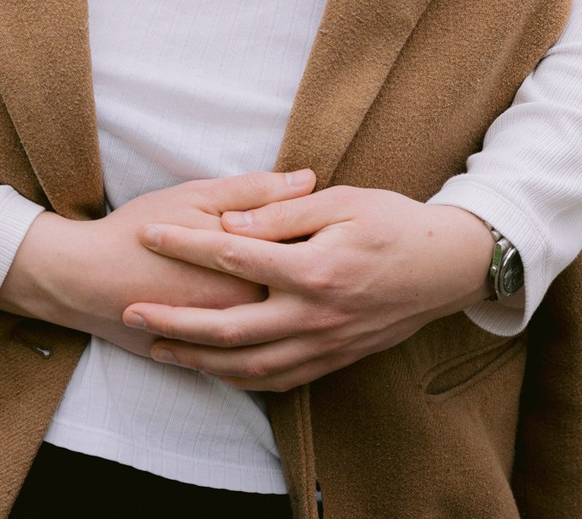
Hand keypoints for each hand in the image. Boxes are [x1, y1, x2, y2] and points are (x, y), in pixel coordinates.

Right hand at [0, 171, 315, 357]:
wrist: (85, 279)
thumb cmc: (138, 231)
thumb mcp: (197, 196)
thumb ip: (255, 191)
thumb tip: (307, 177)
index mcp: (250, 272)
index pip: (310, 256)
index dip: (328, 237)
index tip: (340, 222)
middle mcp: (246, 313)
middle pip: (304, 298)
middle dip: (322, 274)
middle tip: (333, 250)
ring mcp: (230, 342)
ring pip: (286, 334)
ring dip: (304, 315)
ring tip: (311, 287)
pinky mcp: (213, 359)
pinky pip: (261, 362)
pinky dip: (278, 345)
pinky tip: (285, 323)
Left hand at [123, 188, 493, 390]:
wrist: (449, 267)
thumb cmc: (396, 222)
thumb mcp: (342, 202)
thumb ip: (283, 213)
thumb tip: (230, 220)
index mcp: (316, 269)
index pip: (234, 255)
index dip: (186, 244)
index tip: (148, 235)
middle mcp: (318, 315)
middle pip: (231, 327)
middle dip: (175, 321)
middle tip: (132, 311)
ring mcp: (328, 344)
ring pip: (251, 365)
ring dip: (200, 360)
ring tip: (158, 347)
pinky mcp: (336, 359)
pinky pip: (280, 379)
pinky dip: (241, 378)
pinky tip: (213, 369)